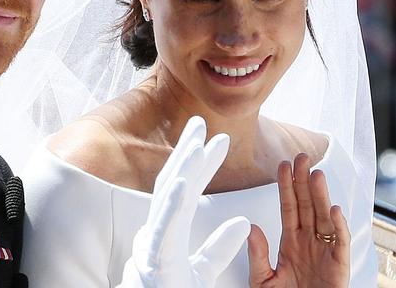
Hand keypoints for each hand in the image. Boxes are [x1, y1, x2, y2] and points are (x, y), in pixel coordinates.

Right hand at [119, 116, 250, 287]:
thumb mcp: (201, 273)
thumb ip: (219, 249)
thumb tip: (242, 223)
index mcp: (169, 233)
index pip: (187, 192)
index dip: (201, 164)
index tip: (217, 140)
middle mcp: (158, 233)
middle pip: (173, 185)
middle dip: (187, 152)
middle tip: (201, 123)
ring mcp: (153, 246)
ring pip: (167, 201)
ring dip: (182, 170)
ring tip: (197, 143)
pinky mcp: (155, 262)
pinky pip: (164, 231)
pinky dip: (172, 206)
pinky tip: (182, 182)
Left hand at [248, 154, 349, 287]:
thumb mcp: (263, 279)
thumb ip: (257, 255)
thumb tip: (251, 227)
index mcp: (291, 242)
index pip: (289, 207)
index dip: (286, 186)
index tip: (282, 165)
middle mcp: (309, 242)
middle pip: (307, 205)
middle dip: (304, 181)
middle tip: (301, 157)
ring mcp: (325, 252)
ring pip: (323, 217)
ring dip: (320, 196)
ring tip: (316, 174)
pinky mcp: (339, 266)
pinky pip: (340, 243)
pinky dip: (339, 226)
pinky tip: (333, 209)